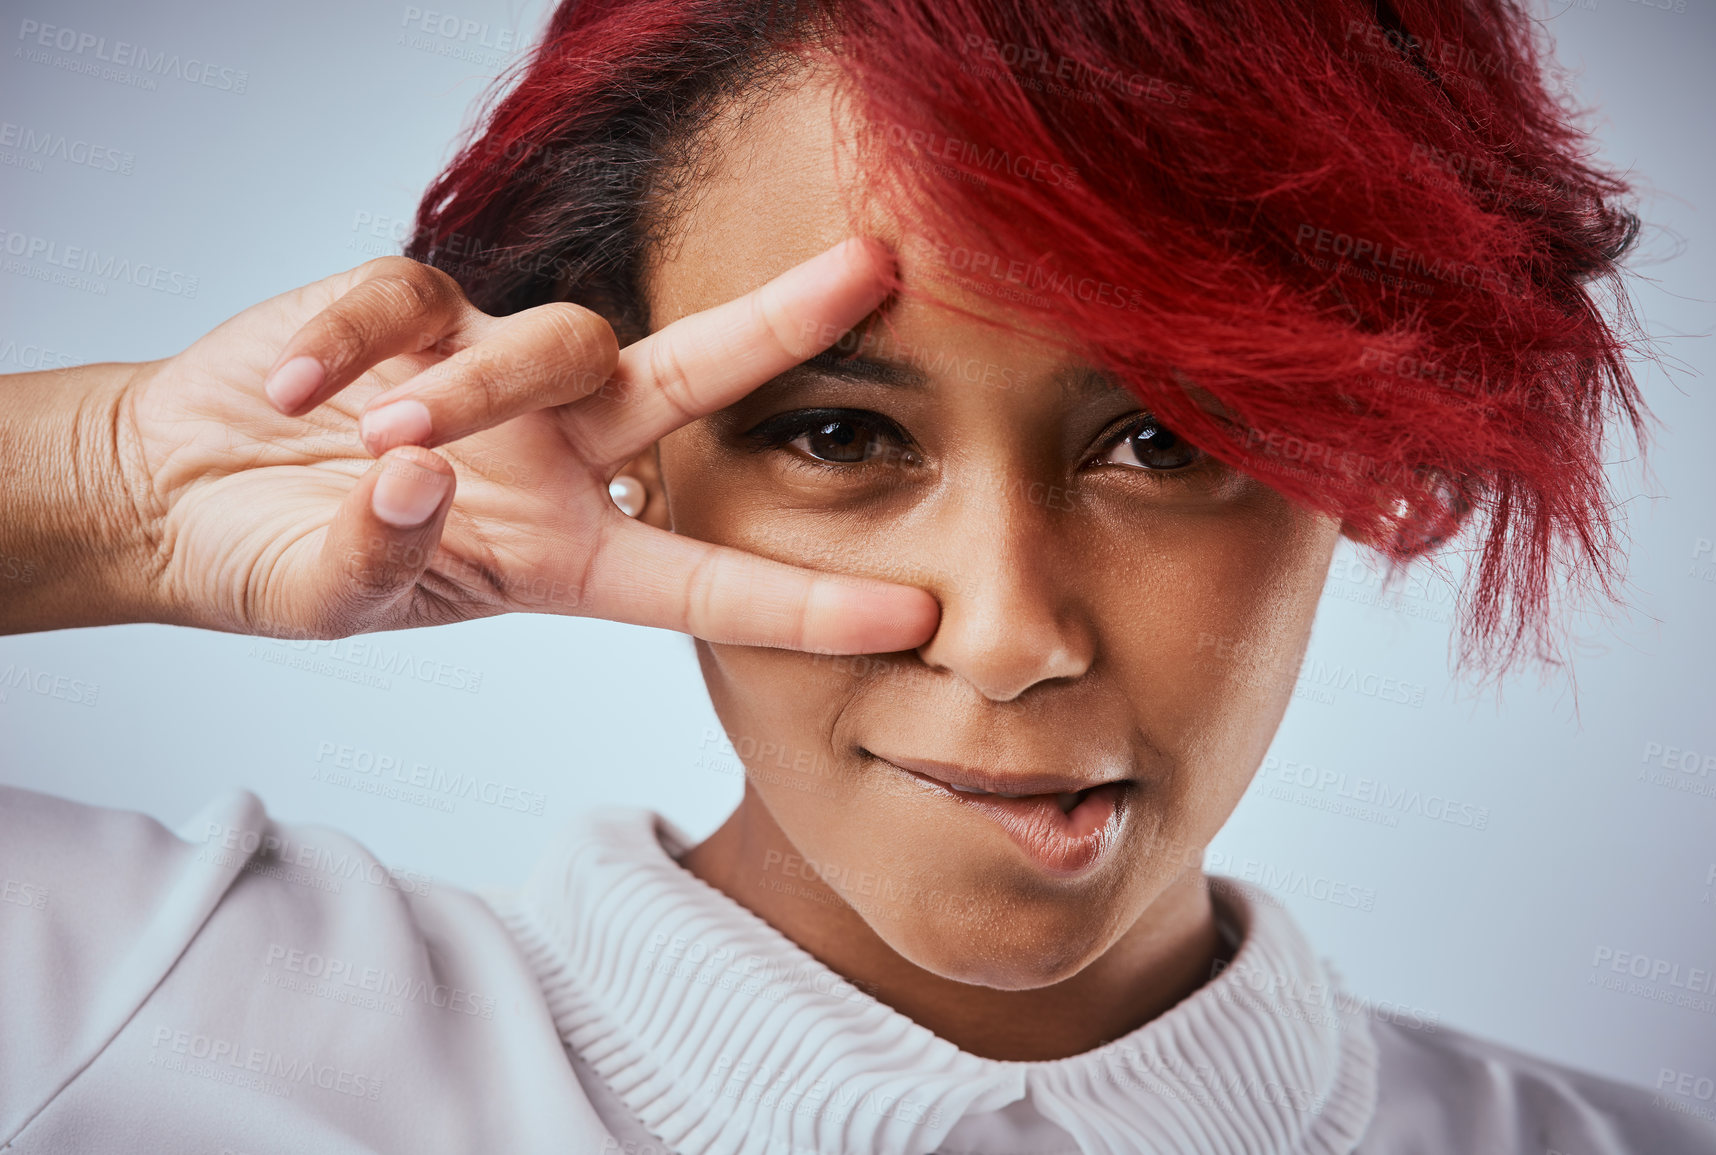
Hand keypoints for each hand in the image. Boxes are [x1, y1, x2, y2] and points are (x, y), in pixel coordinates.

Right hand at [96, 241, 937, 650]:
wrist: (174, 494)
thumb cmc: (275, 562)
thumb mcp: (326, 597)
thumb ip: (379, 555)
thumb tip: (419, 474)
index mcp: (565, 553)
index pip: (705, 580)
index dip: (807, 602)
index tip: (912, 615)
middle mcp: (555, 454)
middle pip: (692, 380)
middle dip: (780, 326)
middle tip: (872, 270)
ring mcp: (490, 370)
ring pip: (557, 340)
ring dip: (474, 393)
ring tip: (375, 445)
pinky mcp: (411, 309)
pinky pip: (412, 299)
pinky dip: (350, 344)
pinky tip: (289, 391)